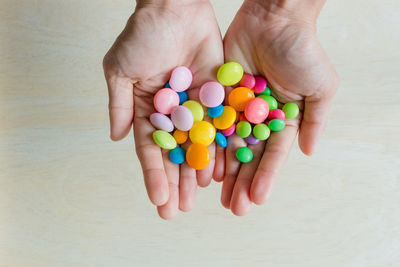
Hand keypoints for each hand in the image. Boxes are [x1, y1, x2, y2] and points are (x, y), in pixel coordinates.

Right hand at [103, 0, 223, 218]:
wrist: (175, 7)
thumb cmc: (143, 36)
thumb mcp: (119, 70)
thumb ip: (119, 105)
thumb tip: (116, 139)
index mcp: (148, 110)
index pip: (150, 149)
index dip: (153, 175)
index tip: (158, 200)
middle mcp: (172, 113)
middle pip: (175, 154)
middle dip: (176, 182)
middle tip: (179, 210)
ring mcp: (196, 107)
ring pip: (198, 146)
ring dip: (197, 172)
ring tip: (198, 197)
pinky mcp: (217, 97)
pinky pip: (219, 127)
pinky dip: (220, 148)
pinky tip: (220, 170)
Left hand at [221, 0, 338, 214]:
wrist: (274, 18)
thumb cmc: (302, 51)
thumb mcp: (321, 87)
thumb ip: (315, 120)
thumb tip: (308, 153)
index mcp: (282, 119)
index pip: (272, 154)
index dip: (265, 177)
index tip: (257, 200)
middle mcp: (257, 118)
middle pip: (248, 155)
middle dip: (242, 182)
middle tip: (234, 207)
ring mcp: (236, 108)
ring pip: (227, 144)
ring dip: (223, 171)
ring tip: (217, 196)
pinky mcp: (218, 95)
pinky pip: (211, 123)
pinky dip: (206, 144)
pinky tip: (201, 164)